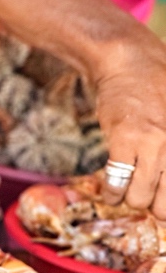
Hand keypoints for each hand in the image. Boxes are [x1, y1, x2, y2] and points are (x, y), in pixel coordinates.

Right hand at [91, 31, 165, 218]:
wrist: (131, 64)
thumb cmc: (161, 91)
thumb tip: (163, 182)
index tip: (160, 206)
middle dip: (156, 208)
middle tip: (149, 201)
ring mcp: (153, 143)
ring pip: (140, 198)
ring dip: (131, 201)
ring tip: (129, 194)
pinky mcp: (125, 140)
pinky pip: (116, 183)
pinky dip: (112, 194)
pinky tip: (112, 193)